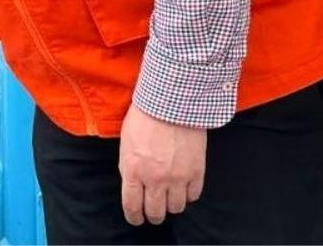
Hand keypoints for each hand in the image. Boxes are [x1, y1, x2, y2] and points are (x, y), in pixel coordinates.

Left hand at [118, 105, 206, 225]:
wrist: (172, 104)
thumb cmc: (144, 118)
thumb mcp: (126, 144)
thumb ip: (129, 167)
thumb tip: (133, 184)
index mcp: (133, 170)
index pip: (132, 205)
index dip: (134, 216)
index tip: (136, 218)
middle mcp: (154, 179)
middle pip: (155, 212)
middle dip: (153, 215)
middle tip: (153, 213)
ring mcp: (177, 178)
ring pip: (176, 208)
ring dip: (171, 205)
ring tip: (169, 198)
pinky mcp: (196, 172)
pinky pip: (193, 196)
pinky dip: (188, 195)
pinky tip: (184, 188)